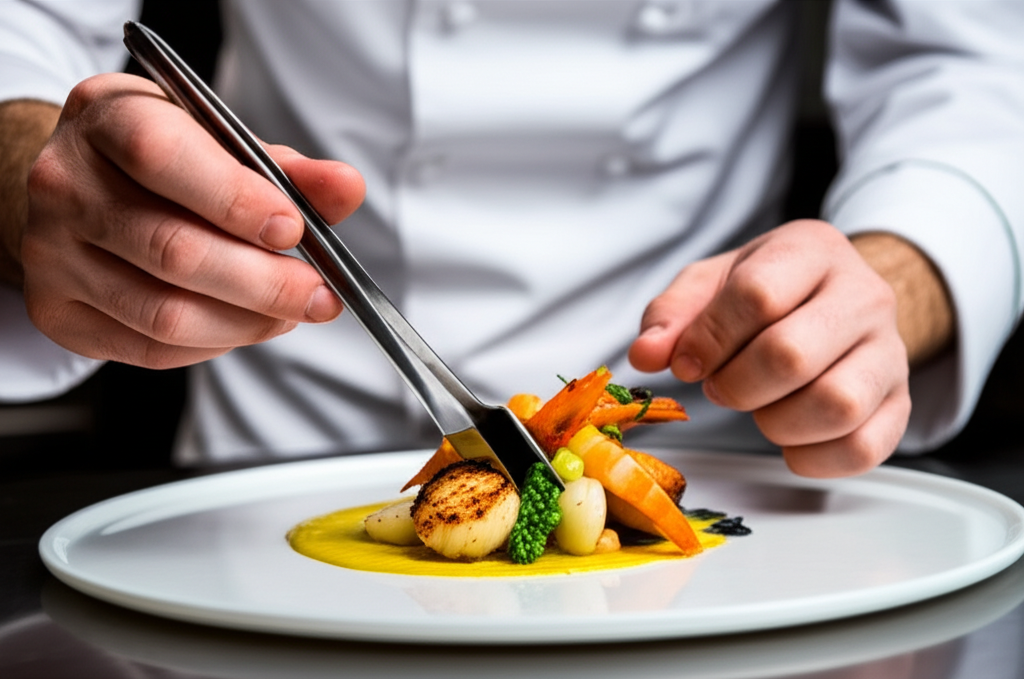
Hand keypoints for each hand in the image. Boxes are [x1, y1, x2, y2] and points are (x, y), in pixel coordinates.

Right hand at [21, 73, 364, 367]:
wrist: (83, 189)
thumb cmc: (162, 162)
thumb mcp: (220, 143)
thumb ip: (286, 170)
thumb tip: (345, 188)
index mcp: (106, 119)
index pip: (162, 156)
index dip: (236, 200)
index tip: (294, 229)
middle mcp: (65, 183)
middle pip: (172, 250)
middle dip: (264, 282)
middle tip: (318, 295)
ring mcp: (52, 253)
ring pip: (164, 312)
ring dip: (247, 322)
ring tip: (291, 312)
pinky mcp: (58, 312)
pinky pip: (151, 348)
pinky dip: (215, 343)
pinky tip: (244, 323)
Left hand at [628, 220, 911, 477]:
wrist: (837, 300)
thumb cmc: (769, 291)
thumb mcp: (713, 283)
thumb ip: (673, 315)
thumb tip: (645, 355)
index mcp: (812, 251)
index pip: (757, 295)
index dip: (709, 339)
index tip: (687, 362)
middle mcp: (864, 296)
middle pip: (791, 355)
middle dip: (736, 385)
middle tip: (721, 385)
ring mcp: (890, 352)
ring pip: (835, 405)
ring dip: (775, 423)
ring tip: (760, 409)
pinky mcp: (900, 404)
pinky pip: (862, 448)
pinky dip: (813, 458)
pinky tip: (790, 440)